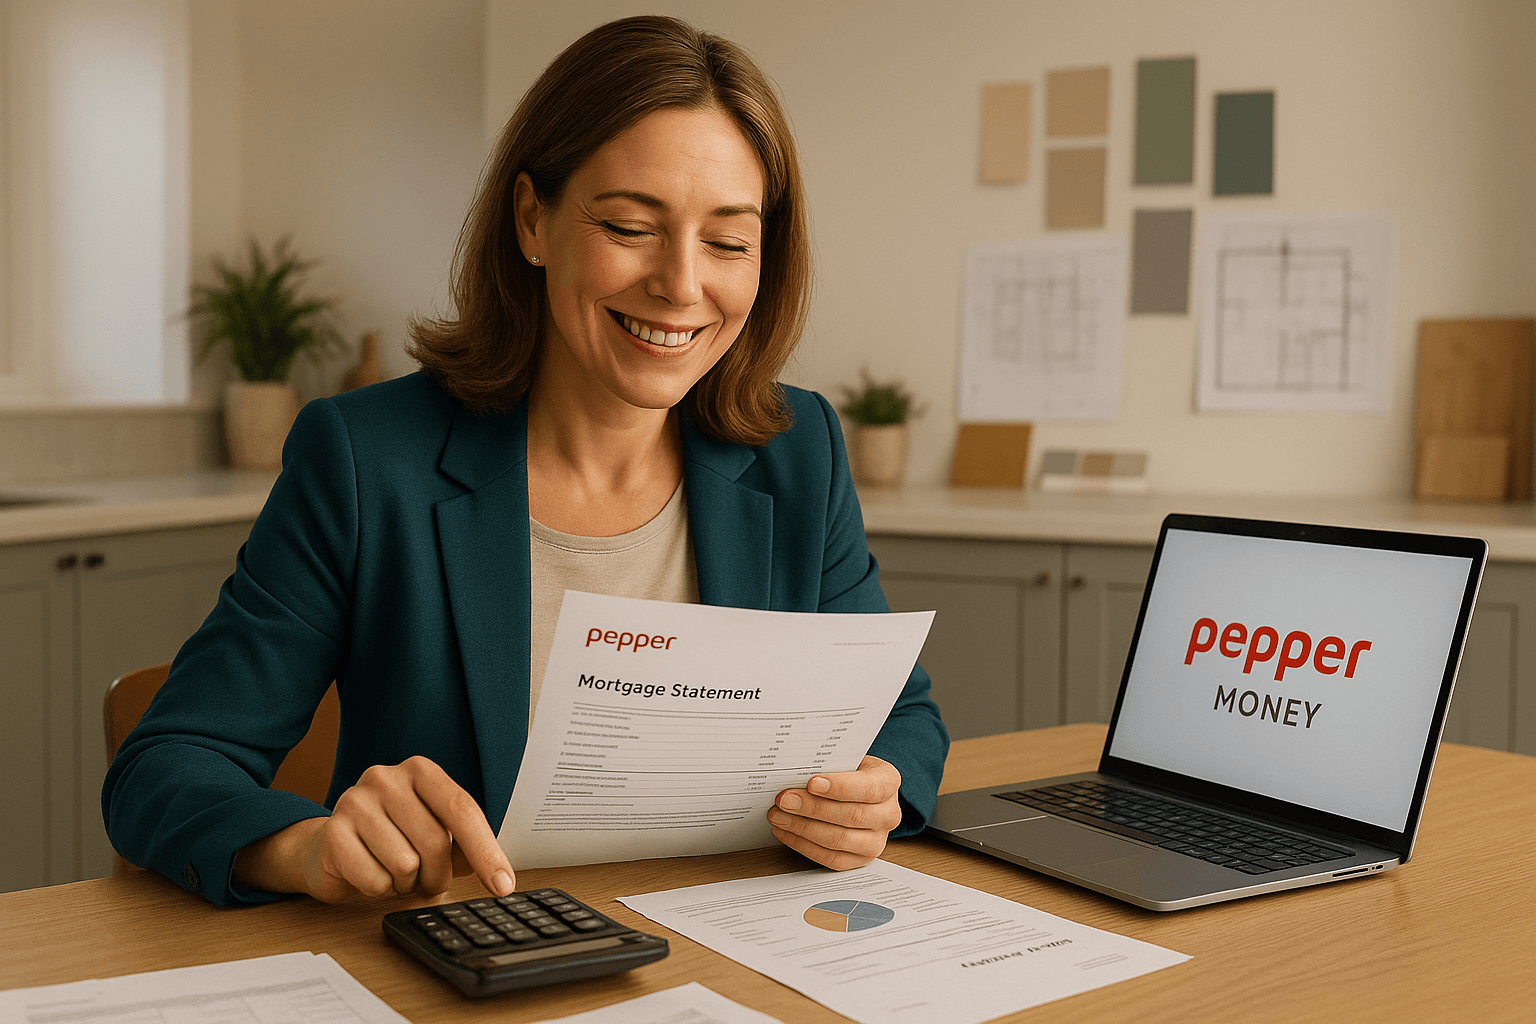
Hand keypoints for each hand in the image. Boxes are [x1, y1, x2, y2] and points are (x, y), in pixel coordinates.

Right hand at [233, 756, 515, 902]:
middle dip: (437, 876)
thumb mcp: (432, 830)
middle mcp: (386, 778)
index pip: (462, 810)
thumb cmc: (392, 838)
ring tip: (392, 872)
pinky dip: (379, 890)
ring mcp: (355, 802)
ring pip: (406, 865)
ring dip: (406, 884)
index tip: (503, 886)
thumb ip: (464, 845)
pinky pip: (375, 881)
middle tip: (427, 881)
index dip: (486, 852)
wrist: (328, 847)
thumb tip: (498, 875)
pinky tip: (369, 873)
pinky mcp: (332, 833)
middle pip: (436, 843)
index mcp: (420, 771)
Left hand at [767, 755, 902, 869]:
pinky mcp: (860, 859)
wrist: (857, 792)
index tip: (811, 783)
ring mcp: (877, 841)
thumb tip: (794, 770)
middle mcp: (889, 814)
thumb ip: (827, 764)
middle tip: (785, 800)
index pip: (868, 788)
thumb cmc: (848, 772)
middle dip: (812, 808)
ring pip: (840, 840)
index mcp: (888, 782)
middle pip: (851, 816)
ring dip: (803, 828)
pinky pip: (832, 858)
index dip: (840, 787)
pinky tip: (787, 831)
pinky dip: (804, 845)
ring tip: (779, 816)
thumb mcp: (845, 759)